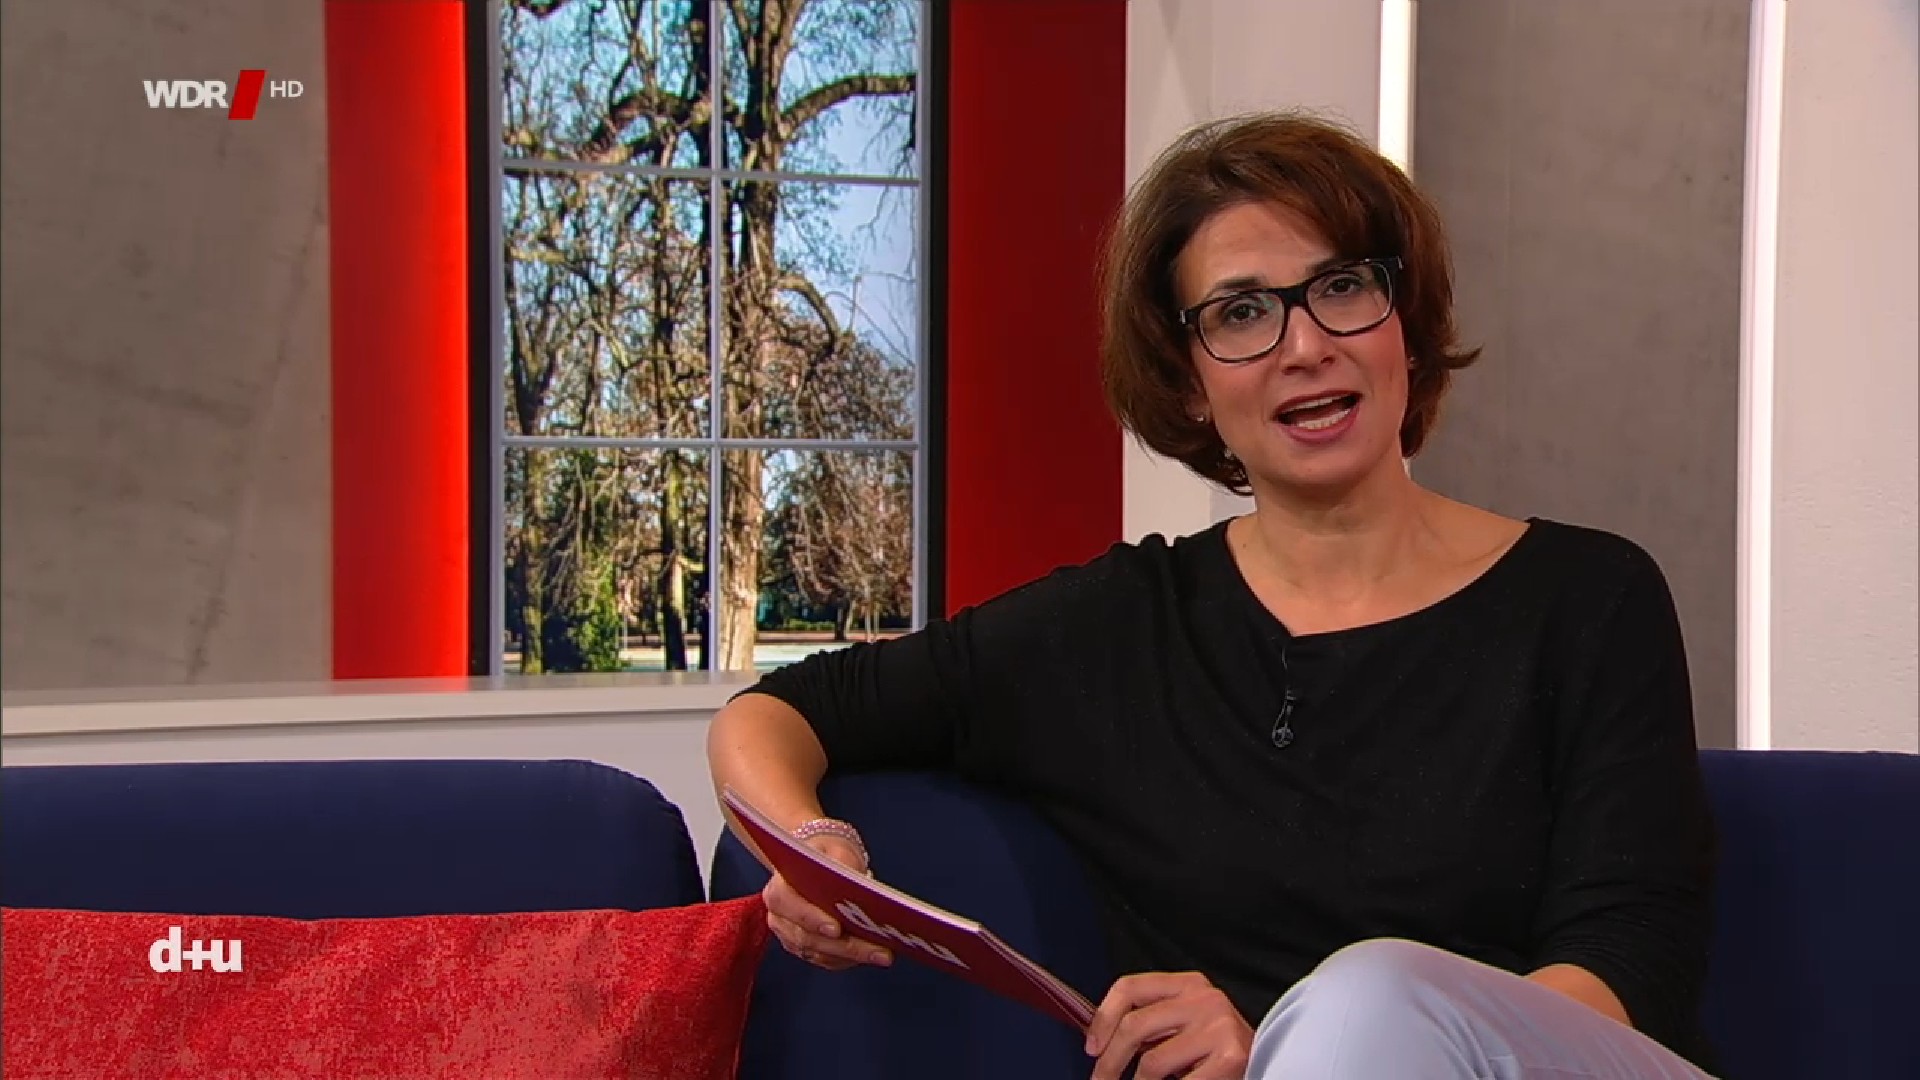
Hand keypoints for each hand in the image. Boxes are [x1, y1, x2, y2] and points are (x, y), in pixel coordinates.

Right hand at [761, 835, 892, 970]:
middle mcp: (780, 917)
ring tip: (882, 954)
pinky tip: (872, 954)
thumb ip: (842, 865)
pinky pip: (827, 959)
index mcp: (778, 888)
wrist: (820, 864)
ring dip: (853, 956)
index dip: (811, 918)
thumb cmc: (826, 854)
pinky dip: (849, 959)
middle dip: (845, 946)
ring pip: (820, 953)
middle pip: (807, 937)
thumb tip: (858, 888)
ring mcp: (790, 936)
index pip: (786, 904)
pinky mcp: (805, 949)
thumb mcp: (834, 849)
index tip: (837, 928)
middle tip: (877, 950)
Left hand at [1085, 972, 1251, 1079]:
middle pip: (1134, 1025)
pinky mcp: (1230, 1057)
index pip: (1130, 987)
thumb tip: (1101, 1041)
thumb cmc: (1214, 1048)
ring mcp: (1219, 1026)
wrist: (1266, 1062)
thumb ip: (1152, 1022)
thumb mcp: (1183, 1022)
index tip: (1092, 1048)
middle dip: (1109, 1061)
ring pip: (1152, 1062)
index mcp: (1188, 984)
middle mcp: (1204, 998)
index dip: (1103, 1018)